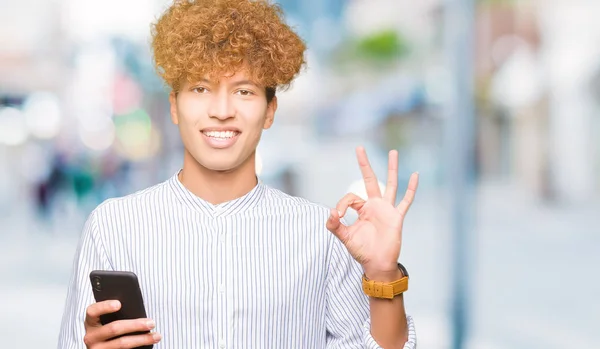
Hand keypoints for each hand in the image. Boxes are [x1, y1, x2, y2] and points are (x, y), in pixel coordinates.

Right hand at [83, 300, 160, 347]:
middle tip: (151, 323)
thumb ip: (116, 313)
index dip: (105, 307)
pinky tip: (148, 344)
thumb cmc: (109, 327)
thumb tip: (136, 307)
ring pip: (122, 344)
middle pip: (114, 328)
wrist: (102, 347)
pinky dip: (138, 347)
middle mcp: (91, 336)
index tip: (119, 304)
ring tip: (156, 335)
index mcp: (90, 322)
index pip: (93, 311)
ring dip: (142, 339)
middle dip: (135, 325)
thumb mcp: (107, 320)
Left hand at [326, 147, 418, 280]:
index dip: (342, 203)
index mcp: (362, 209)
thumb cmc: (362, 251)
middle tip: (359, 148)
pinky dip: (411, 189)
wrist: (377, 264)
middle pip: (370, 180)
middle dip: (365, 164)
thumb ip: (335, 226)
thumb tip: (330, 213)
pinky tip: (415, 175)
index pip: (351, 197)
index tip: (338, 215)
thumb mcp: (345, 237)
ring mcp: (387, 210)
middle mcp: (375, 205)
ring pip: (390, 184)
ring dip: (392, 168)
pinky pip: (406, 201)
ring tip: (393, 152)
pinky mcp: (397, 217)